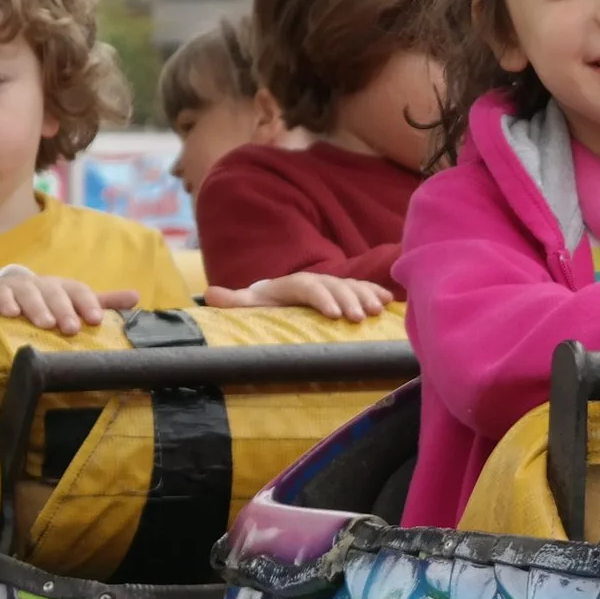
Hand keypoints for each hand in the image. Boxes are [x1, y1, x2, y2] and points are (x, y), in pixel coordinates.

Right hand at [0, 269, 138, 335]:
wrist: (9, 292)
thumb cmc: (50, 302)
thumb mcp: (75, 302)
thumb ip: (104, 302)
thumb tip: (136, 297)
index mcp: (66, 287)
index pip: (80, 291)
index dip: (88, 304)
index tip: (96, 320)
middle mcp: (45, 285)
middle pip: (56, 294)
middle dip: (65, 310)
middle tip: (71, 328)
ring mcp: (20, 288)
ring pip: (30, 294)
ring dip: (38, 308)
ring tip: (45, 323)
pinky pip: (1, 296)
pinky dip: (6, 304)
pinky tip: (11, 314)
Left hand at [206, 273, 392, 321]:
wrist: (280, 294)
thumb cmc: (266, 305)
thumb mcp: (249, 303)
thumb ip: (234, 301)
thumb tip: (210, 294)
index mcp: (292, 283)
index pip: (309, 286)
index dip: (322, 298)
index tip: (333, 315)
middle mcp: (316, 280)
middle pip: (335, 285)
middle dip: (349, 300)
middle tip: (359, 318)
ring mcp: (333, 283)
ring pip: (352, 285)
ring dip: (366, 296)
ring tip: (377, 312)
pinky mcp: (346, 290)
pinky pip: (364, 287)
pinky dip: (376, 292)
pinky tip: (389, 302)